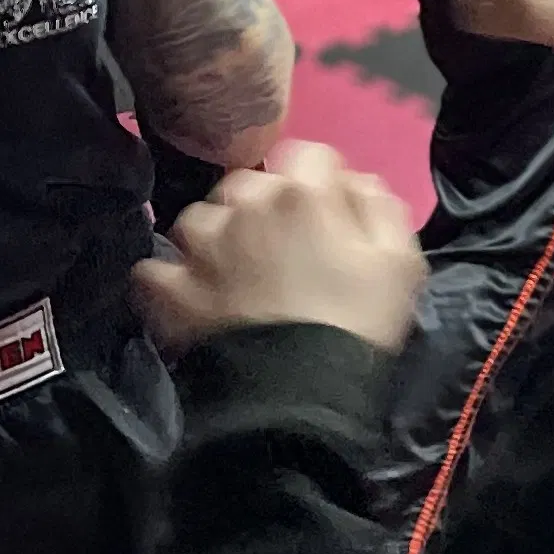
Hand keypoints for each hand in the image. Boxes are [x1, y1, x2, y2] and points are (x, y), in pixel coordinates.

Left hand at [136, 142, 425, 355]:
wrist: (301, 398)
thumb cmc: (360, 325)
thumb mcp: (400, 262)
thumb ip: (379, 206)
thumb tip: (355, 183)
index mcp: (303, 193)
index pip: (308, 155)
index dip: (321, 183)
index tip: (329, 214)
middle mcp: (244, 206)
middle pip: (249, 183)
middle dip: (264, 206)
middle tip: (283, 249)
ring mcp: (201, 247)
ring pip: (199, 219)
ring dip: (215, 237)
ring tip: (234, 272)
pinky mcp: (172, 290)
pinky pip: (153, 271)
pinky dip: (167, 279)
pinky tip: (187, 293)